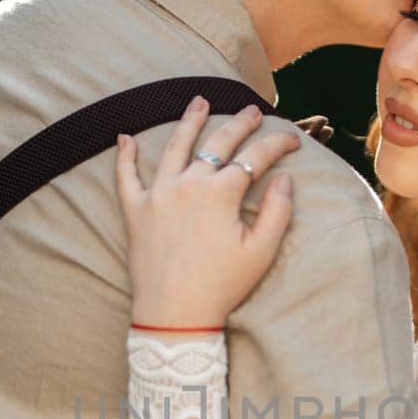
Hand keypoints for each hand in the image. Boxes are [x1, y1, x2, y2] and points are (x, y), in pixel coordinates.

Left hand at [114, 96, 299, 328]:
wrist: (175, 316)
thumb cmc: (221, 287)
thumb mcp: (261, 253)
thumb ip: (277, 211)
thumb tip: (284, 178)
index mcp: (221, 193)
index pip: (255, 157)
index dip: (277, 145)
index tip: (293, 140)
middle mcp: (188, 184)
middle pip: (217, 143)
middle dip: (239, 124)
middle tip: (252, 112)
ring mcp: (158, 195)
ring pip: (174, 147)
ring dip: (189, 121)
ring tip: (200, 102)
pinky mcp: (136, 212)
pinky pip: (126, 177)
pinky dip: (125, 156)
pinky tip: (124, 138)